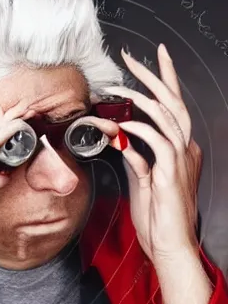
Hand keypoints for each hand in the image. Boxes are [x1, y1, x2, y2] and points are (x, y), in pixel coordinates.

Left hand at [103, 44, 202, 263]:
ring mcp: (181, 159)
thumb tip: (121, 140)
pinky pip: (156, 141)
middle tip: (132, 58)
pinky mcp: (171, 172)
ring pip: (166, 115)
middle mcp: (185, 149)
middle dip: (153, 76)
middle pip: (172, 102)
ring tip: (118, 88)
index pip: (172, 107)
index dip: (163, 80)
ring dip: (140, 97)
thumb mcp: (143, 181)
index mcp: (180, 150)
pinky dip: (137, 129)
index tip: (151, 60)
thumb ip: (136, 158)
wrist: (170, 245)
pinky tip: (121, 125)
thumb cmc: (157, 218)